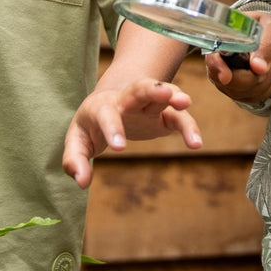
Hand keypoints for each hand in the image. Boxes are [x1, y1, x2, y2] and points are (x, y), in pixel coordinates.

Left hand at [63, 78, 200, 189]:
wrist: (110, 102)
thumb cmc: (91, 126)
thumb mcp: (77, 142)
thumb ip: (74, 161)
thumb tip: (82, 182)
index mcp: (100, 107)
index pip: (106, 114)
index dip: (112, 129)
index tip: (120, 148)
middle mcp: (125, 100)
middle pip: (138, 88)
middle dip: (151, 89)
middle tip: (165, 94)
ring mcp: (146, 104)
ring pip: (161, 93)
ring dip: (173, 94)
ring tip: (186, 102)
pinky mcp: (162, 115)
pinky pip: (177, 118)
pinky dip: (188, 127)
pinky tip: (196, 143)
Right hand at [205, 11, 270, 103]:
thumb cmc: (270, 28)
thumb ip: (266, 47)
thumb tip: (258, 68)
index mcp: (223, 41)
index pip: (212, 59)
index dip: (217, 68)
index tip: (226, 77)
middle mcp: (220, 62)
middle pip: (230, 82)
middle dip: (255, 77)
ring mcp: (227, 79)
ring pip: (243, 93)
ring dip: (265, 82)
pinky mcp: (238, 91)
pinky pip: (252, 99)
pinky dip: (268, 89)